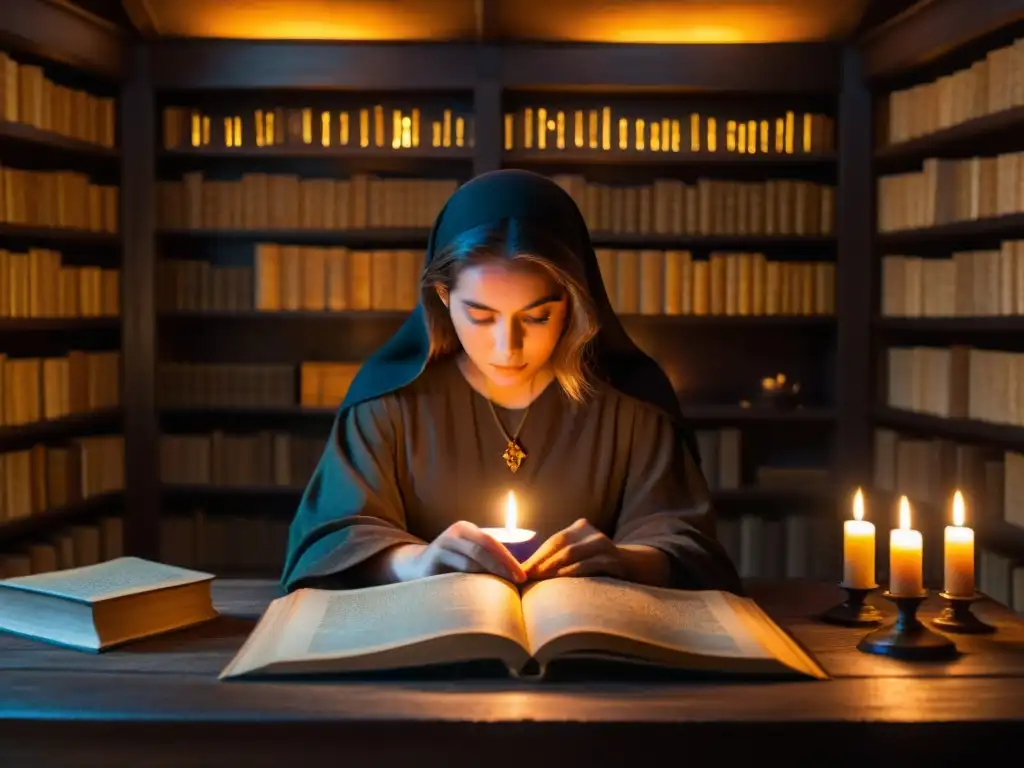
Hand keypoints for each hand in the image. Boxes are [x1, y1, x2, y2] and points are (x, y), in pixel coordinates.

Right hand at [392, 521, 525, 583]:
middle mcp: (455, 533)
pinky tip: (480, 594)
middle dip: (502, 566)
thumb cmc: (450, 564)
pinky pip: (456, 572)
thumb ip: (486, 557)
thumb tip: (519, 572)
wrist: (415, 566)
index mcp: (466, 528)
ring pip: (471, 561)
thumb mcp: (467, 554)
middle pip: (484, 548)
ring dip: (489, 575)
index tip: (522, 576)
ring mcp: (442, 545)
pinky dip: (470, 582)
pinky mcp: (432, 560)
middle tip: (517, 582)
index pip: (493, 542)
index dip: (508, 559)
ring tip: (503, 589)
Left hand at [522, 519, 626, 579]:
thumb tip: (523, 570)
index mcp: (580, 527)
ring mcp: (605, 546)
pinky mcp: (614, 561)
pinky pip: (590, 566)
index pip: (555, 541)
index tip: (522, 571)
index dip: (538, 556)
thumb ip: (556, 557)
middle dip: (543, 563)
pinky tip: (562, 581)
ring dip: (555, 569)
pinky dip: (573, 573)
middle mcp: (593, 533)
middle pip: (563, 547)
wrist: (630, 567)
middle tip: (528, 578)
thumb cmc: (594, 563)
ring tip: (541, 581)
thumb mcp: (577, 554)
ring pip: (574, 555)